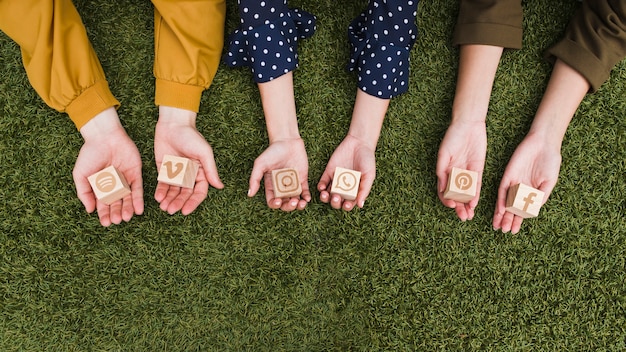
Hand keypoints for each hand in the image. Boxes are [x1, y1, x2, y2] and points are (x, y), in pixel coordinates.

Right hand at [73, 108, 143, 225]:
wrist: (104, 136)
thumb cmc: (90, 153)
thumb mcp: (81, 174)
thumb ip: (84, 192)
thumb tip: (89, 210)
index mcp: (100, 186)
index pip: (103, 204)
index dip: (104, 214)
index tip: (106, 223)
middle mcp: (114, 185)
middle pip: (117, 203)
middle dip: (117, 212)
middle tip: (117, 220)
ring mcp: (125, 179)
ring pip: (128, 198)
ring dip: (128, 208)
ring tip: (127, 217)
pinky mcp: (136, 173)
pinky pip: (138, 188)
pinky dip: (138, 199)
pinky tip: (138, 209)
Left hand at [154, 106, 222, 214]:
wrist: (173, 124)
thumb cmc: (191, 136)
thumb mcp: (204, 153)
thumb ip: (210, 170)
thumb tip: (220, 186)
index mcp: (201, 172)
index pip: (198, 192)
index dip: (193, 202)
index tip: (185, 211)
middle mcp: (189, 175)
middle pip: (184, 194)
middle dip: (178, 203)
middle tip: (171, 210)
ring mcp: (176, 173)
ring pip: (173, 192)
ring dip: (169, 200)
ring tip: (163, 207)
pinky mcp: (164, 170)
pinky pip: (162, 184)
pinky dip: (160, 192)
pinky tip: (158, 198)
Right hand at [248, 137, 310, 210]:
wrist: (287, 141)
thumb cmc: (272, 152)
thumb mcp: (260, 164)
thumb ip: (255, 178)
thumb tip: (249, 194)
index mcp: (271, 186)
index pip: (272, 201)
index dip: (275, 205)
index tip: (279, 201)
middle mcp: (281, 188)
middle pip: (285, 203)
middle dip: (289, 206)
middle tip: (293, 202)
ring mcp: (292, 184)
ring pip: (295, 200)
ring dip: (298, 205)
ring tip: (301, 203)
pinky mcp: (302, 179)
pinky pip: (304, 192)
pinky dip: (306, 197)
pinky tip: (307, 198)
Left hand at [317, 135, 375, 210]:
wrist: (359, 143)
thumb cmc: (367, 160)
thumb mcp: (369, 175)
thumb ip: (364, 190)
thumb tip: (360, 205)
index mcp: (355, 190)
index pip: (349, 203)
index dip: (346, 206)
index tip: (346, 205)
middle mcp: (344, 188)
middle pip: (336, 201)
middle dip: (335, 203)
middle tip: (336, 198)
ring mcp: (335, 180)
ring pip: (328, 194)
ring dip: (325, 198)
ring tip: (325, 195)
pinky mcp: (328, 172)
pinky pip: (323, 182)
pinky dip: (321, 186)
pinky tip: (322, 187)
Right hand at [436, 120, 486, 220]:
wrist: (468, 124)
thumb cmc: (452, 136)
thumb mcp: (444, 154)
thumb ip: (442, 170)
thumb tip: (442, 187)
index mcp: (444, 171)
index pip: (444, 191)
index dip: (447, 199)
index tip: (452, 205)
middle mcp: (455, 174)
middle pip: (456, 195)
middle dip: (459, 207)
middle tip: (463, 217)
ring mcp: (467, 173)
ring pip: (467, 193)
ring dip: (467, 205)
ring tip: (469, 215)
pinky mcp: (478, 169)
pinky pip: (476, 185)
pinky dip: (475, 195)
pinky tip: (475, 203)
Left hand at [493, 132, 561, 233]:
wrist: (544, 143)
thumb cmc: (550, 161)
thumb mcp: (549, 182)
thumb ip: (541, 196)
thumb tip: (533, 212)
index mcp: (530, 192)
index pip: (521, 210)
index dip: (517, 221)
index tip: (514, 232)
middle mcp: (520, 189)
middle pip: (511, 208)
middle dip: (507, 220)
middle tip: (503, 231)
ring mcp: (513, 182)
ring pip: (505, 201)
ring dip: (502, 213)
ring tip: (498, 225)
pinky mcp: (508, 175)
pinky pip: (503, 190)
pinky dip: (502, 200)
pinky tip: (501, 209)